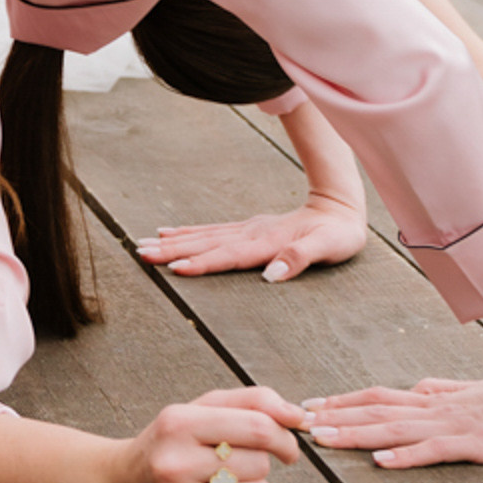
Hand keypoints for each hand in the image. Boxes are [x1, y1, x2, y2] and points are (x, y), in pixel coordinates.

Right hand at [107, 387, 302, 482]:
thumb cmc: (170, 445)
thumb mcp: (200, 409)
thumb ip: (252, 402)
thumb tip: (298, 416)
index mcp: (178, 423)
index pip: (257, 427)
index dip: (284, 437)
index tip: (286, 446)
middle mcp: (174, 465)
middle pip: (260, 464)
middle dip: (255, 463)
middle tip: (225, 464)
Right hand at [136, 192, 367, 283]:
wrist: (339, 206)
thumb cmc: (338, 234)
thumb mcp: (329, 248)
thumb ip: (299, 259)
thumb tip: (272, 276)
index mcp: (268, 241)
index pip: (229, 255)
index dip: (202, 263)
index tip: (175, 268)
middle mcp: (251, 233)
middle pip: (206, 243)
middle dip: (173, 250)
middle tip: (142, 254)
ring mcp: (246, 228)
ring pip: (203, 236)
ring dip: (173, 241)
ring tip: (145, 244)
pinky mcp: (246, 228)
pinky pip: (209, 231)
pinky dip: (187, 232)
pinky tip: (168, 232)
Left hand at [301, 370, 482, 468]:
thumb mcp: (466, 396)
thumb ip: (439, 393)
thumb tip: (414, 390)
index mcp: (429, 400)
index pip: (377, 397)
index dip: (342, 402)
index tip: (309, 407)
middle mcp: (432, 410)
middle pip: (376, 412)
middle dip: (336, 418)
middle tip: (299, 423)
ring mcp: (451, 427)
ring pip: (395, 429)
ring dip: (357, 434)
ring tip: (326, 439)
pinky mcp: (474, 446)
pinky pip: (434, 451)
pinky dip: (406, 456)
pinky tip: (381, 462)